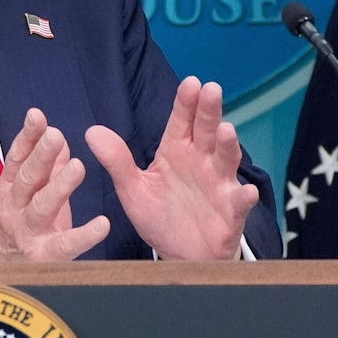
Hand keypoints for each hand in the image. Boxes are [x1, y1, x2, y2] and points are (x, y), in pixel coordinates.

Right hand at [0, 108, 109, 260]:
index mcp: (10, 189)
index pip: (17, 158)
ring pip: (42, 207)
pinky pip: (66, 244)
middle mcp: (14, 208)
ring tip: (78, 168)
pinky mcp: (45, 255)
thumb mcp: (34, 192)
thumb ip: (47, 167)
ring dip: (59, 186)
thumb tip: (58, 137)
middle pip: (28, 178)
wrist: (14, 271)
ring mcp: (27, 232)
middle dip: (41, 156)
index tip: (37, 116)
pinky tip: (102, 224)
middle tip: (56, 136)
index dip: (27, 137)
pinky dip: (85, 235)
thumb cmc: (29, 225)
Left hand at [84, 76, 257, 259]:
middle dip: (209, 111)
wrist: (179, 254)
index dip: (185, 103)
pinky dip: (243, 197)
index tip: (190, 83)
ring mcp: (219, 185)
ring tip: (226, 130)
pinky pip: (238, 203)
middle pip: (206, 131)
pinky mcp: (230, 212)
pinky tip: (246, 191)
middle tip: (211, 90)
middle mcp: (201, 162)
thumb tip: (92, 132)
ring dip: (228, 146)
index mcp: (177, 152)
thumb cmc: (159, 215)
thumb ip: (117, 161)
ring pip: (226, 160)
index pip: (181, 122)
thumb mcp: (132, 189)